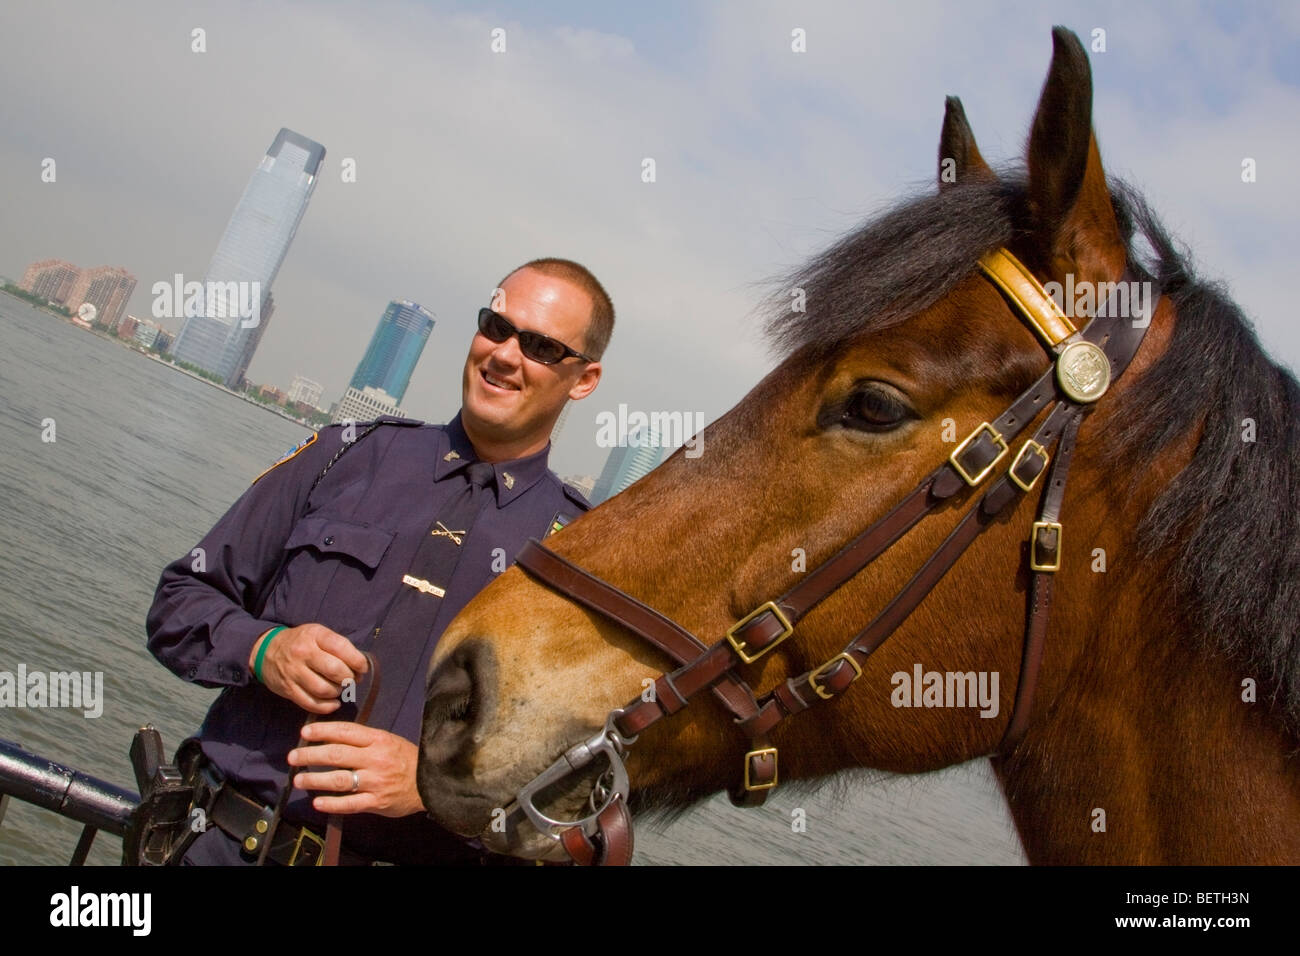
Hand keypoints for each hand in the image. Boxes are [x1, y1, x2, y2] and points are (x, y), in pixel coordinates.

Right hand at [250, 623, 367, 713]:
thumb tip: (360, 667)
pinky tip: (333, 703)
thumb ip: (338, 646)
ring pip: (324, 690)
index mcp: (314, 635)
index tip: (362, 668)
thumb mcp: (318, 634)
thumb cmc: (301, 642)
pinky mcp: (288, 689)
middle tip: (352, 680)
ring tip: (340, 689)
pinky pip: (311, 704)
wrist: (266, 650)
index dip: (357, 661)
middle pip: (335, 670)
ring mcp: (294, 672)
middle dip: (349, 678)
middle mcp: (303, 653)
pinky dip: (327, 707)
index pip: (342, 648)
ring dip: (338, 693)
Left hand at [286, 722, 424, 817]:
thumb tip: (332, 737)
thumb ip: (363, 740)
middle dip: (310, 755)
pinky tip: (317, 802)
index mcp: (378, 740)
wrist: (431, 781)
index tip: (305, 732)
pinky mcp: (376, 802)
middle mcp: (375, 759)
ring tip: (299, 780)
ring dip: (315, 779)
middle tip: (293, 757)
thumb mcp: (388, 741)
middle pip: (336, 754)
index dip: (322, 731)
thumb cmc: (406, 759)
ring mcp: (375, 781)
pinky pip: (350, 803)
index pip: (345, 732)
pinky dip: (332, 803)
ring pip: (340, 779)